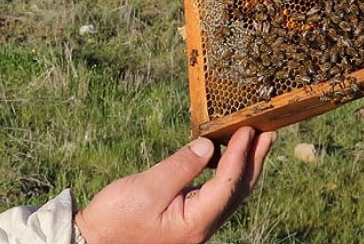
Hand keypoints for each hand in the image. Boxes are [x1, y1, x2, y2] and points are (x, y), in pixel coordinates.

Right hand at [73, 126, 273, 243]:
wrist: (96, 241)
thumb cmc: (117, 217)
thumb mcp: (148, 187)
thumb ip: (181, 166)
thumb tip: (208, 146)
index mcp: (196, 221)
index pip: (228, 184)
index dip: (240, 155)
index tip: (249, 130)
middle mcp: (202, 225)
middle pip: (238, 190)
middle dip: (253, 160)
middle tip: (268, 133)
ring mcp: (196, 223)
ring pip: (229, 193)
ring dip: (243, 166)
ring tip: (253, 141)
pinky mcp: (187, 218)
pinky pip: (215, 194)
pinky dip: (225, 173)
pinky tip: (222, 158)